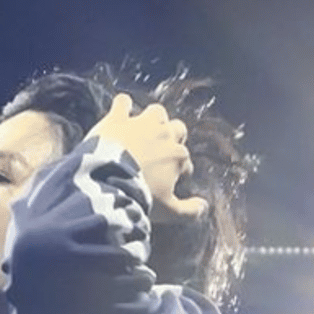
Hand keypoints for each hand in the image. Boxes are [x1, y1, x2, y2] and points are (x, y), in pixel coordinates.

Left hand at [86, 93, 208, 220]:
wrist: (108, 180)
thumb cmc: (141, 196)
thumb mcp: (168, 211)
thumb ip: (189, 211)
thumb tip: (204, 207)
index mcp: (177, 156)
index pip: (185, 160)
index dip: (179, 170)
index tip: (169, 180)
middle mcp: (164, 134)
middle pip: (178, 129)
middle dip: (173, 139)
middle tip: (160, 152)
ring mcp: (141, 124)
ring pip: (157, 112)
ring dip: (154, 120)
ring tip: (145, 131)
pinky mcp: (118, 118)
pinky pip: (123, 102)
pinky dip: (122, 106)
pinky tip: (121, 112)